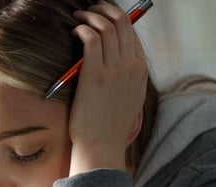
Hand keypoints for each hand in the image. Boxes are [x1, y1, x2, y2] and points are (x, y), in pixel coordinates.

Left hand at [67, 1, 148, 175]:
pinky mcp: (95, 74)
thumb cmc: (109, 124)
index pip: (132, 31)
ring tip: (78, 17)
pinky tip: (74, 31)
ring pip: (106, 26)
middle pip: (122, 23)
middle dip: (104, 10)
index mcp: (141, 69)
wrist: (102, 144)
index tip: (101, 16)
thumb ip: (126, 76)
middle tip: (89, 10)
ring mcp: (114, 69)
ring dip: (90, 16)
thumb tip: (115, 59)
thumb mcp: (128, 97)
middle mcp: (131, 65)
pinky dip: (82, 28)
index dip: (115, 18)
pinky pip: (92, 39)